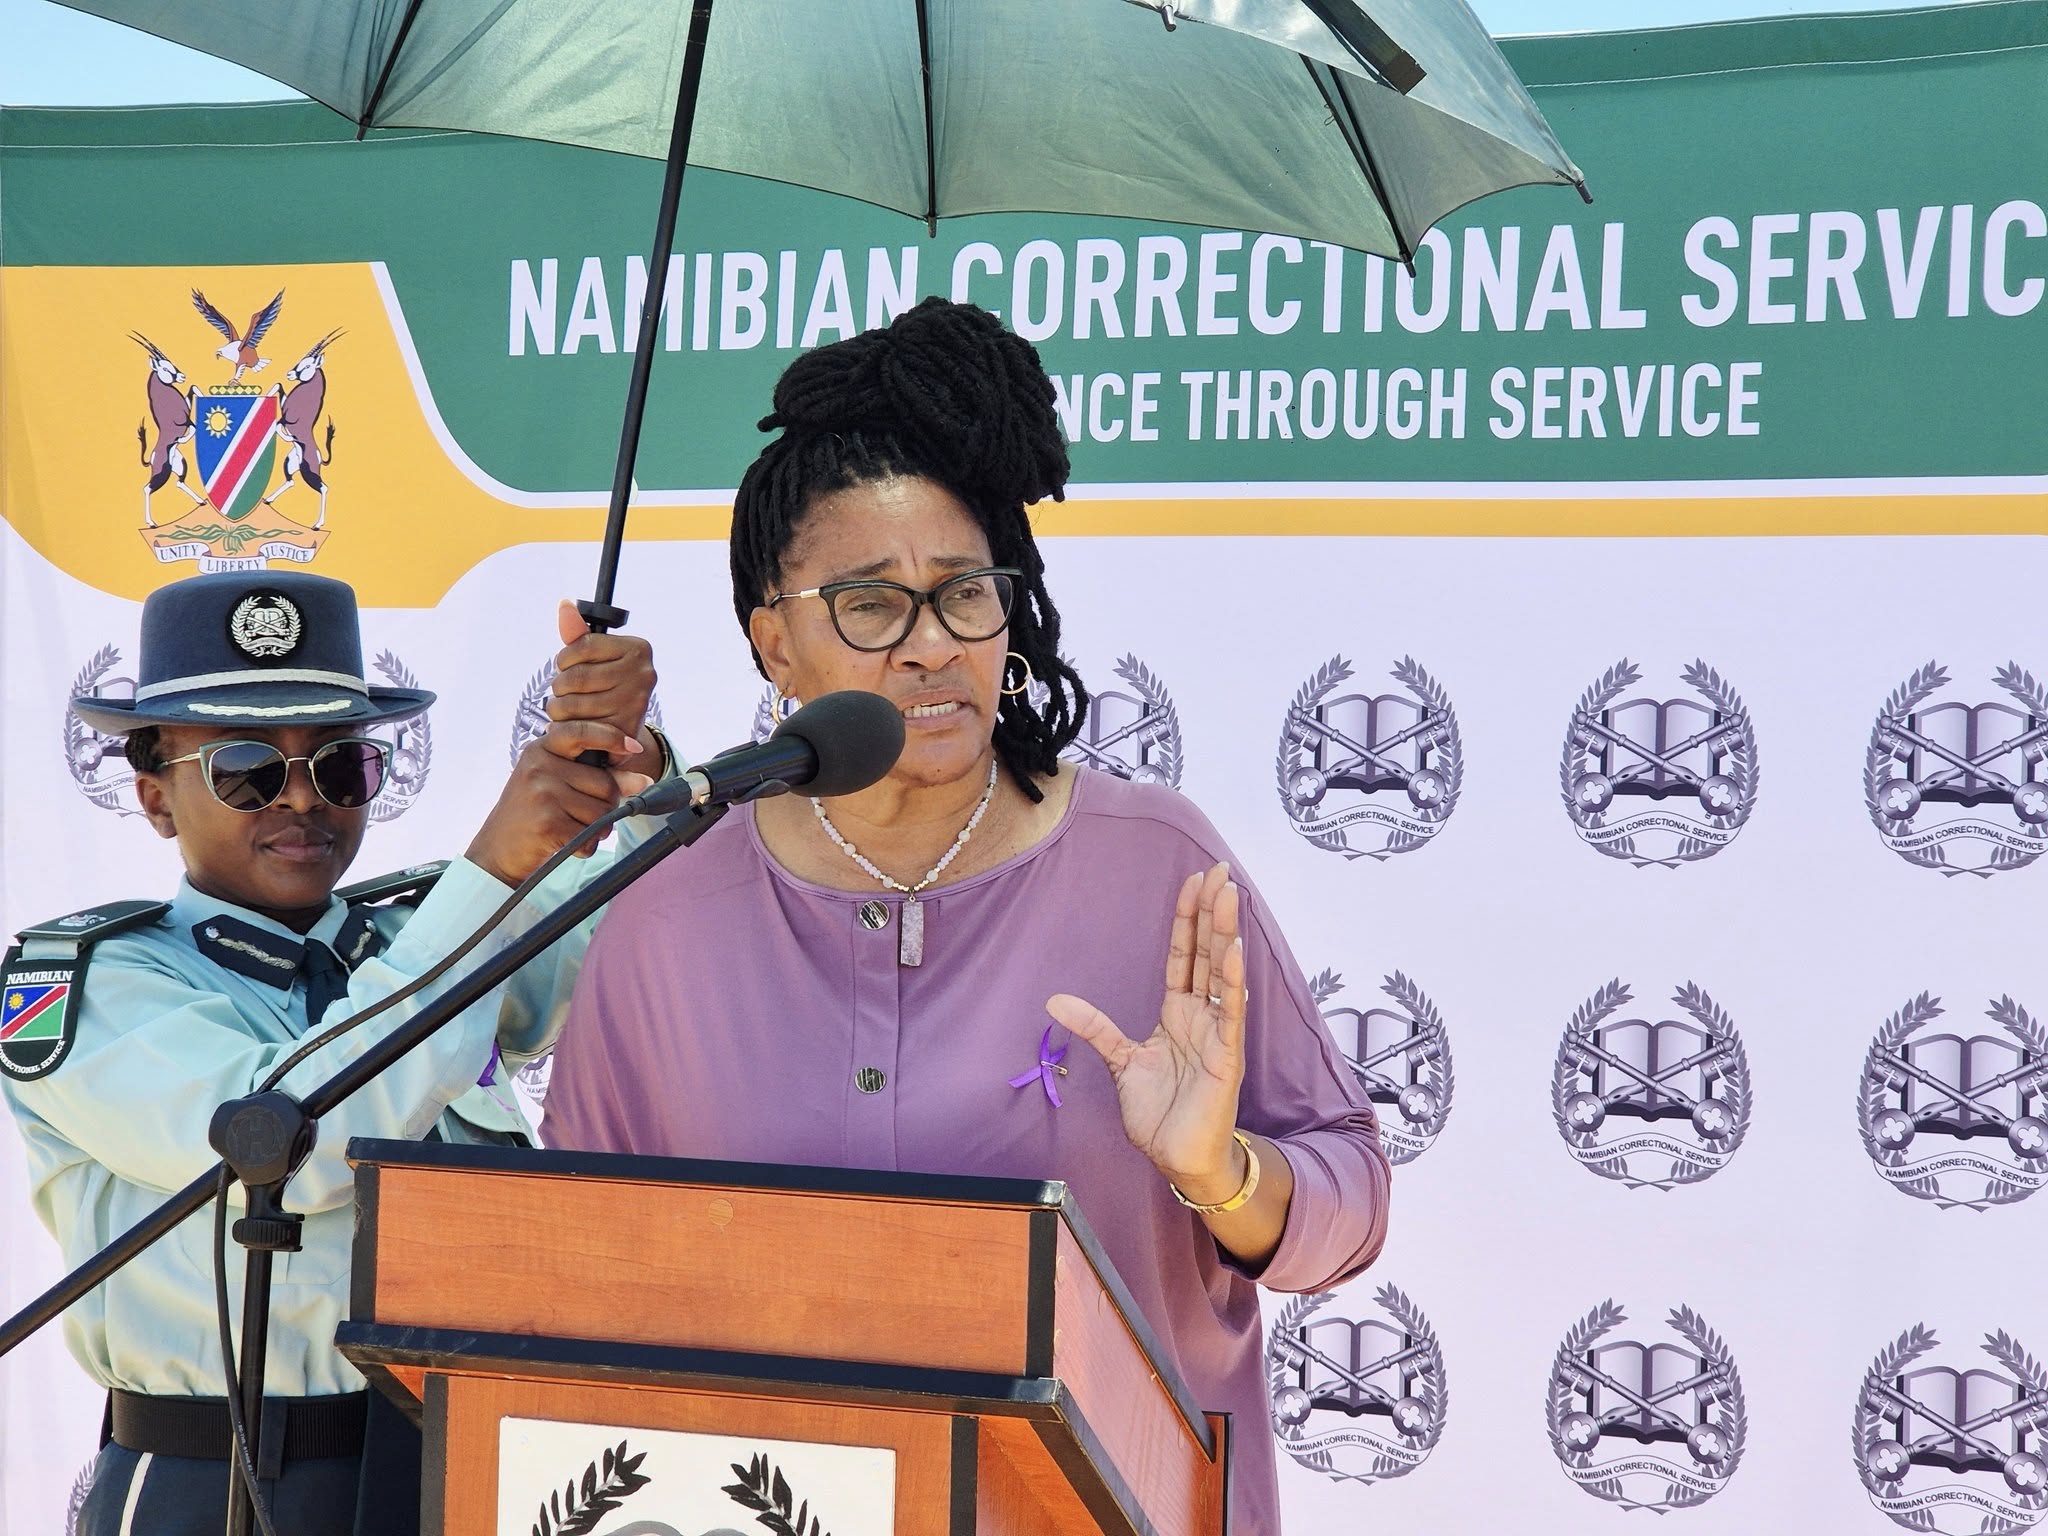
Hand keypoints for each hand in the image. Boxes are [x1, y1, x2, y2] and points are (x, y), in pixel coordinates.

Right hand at [465, 737, 650, 886]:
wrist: (498, 849)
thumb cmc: (533, 812)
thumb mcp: (561, 784)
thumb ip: (602, 777)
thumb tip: (644, 780)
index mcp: (541, 749)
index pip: (580, 732)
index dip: (611, 737)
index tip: (634, 748)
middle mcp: (539, 766)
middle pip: (606, 784)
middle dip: (605, 805)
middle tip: (581, 814)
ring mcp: (542, 794)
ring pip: (602, 812)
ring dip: (596, 828)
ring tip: (570, 827)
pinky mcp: (547, 823)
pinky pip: (590, 835)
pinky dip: (586, 845)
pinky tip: (565, 843)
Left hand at [547, 599, 659, 764]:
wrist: (619, 729)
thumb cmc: (603, 685)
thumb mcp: (592, 657)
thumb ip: (577, 633)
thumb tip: (565, 604)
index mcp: (638, 648)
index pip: (582, 645)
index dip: (565, 659)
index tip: (568, 666)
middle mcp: (644, 673)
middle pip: (576, 676)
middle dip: (560, 686)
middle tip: (565, 692)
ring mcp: (636, 703)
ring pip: (573, 703)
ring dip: (559, 708)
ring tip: (566, 708)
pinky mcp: (624, 729)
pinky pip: (579, 725)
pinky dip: (568, 726)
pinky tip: (573, 723)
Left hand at [1048, 863, 1248, 1200]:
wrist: (1176, 1157)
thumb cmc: (1159, 1112)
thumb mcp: (1119, 1060)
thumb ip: (1095, 1027)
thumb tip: (1055, 999)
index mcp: (1179, 1012)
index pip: (1185, 955)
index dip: (1187, 919)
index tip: (1191, 882)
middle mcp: (1202, 1015)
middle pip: (1208, 952)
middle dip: (1212, 911)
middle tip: (1218, 870)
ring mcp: (1217, 1033)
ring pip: (1223, 973)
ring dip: (1226, 934)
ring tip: (1228, 895)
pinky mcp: (1226, 1057)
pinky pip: (1231, 1012)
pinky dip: (1232, 982)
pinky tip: (1234, 952)